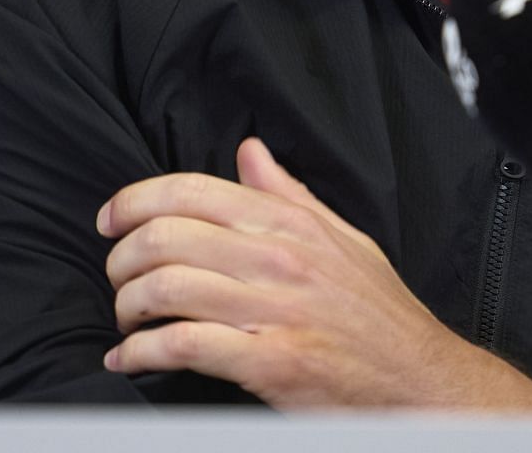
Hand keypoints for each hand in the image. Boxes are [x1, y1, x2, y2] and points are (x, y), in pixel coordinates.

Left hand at [96, 137, 531, 411]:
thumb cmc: (379, 314)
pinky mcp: (269, 363)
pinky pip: (183, 346)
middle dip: (121, 259)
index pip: (192, 192)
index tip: (111, 220)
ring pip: (166, 289)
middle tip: (116, 277)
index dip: (135, 201)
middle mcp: (278, 260)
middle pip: (165, 238)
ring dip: (126, 306)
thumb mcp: (343, 239)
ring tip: (124, 319)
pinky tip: (130, 358)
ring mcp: (273, 312)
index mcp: (290, 225)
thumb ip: (289, 195)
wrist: (420, 380)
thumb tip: (250, 152)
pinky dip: (141, 353)